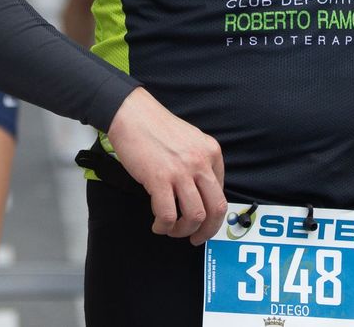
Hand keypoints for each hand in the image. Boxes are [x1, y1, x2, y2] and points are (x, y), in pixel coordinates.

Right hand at [106, 87, 227, 245]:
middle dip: (207, 231)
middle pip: (216, 209)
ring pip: (194, 216)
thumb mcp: (190, 140)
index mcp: (211, 152)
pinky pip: (168, 215)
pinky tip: (158, 225)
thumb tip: (201, 193)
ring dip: (183, 230)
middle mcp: (200, 162)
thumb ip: (200, 163)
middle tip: (196, 238)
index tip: (203, 221)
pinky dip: (164, 226)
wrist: (132, 114)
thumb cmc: (156, 127)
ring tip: (171, 230)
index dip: (212, 213)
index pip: (221, 192)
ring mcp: (181, 171)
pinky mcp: (159, 179)